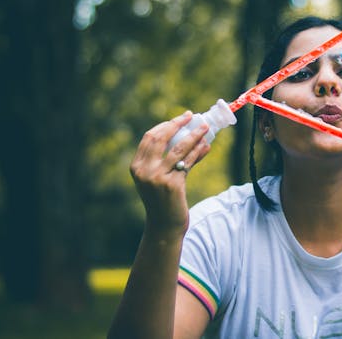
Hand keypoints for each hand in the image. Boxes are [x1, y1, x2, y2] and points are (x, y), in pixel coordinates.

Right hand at [129, 111, 210, 235]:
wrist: (164, 225)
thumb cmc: (163, 199)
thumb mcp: (159, 177)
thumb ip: (170, 159)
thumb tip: (195, 138)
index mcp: (136, 166)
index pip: (150, 137)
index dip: (166, 125)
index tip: (180, 118)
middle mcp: (144, 171)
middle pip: (161, 138)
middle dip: (178, 124)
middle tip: (192, 116)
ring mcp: (157, 178)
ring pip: (179, 148)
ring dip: (194, 135)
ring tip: (205, 128)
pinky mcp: (172, 185)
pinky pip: (188, 162)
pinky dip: (198, 152)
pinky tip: (206, 146)